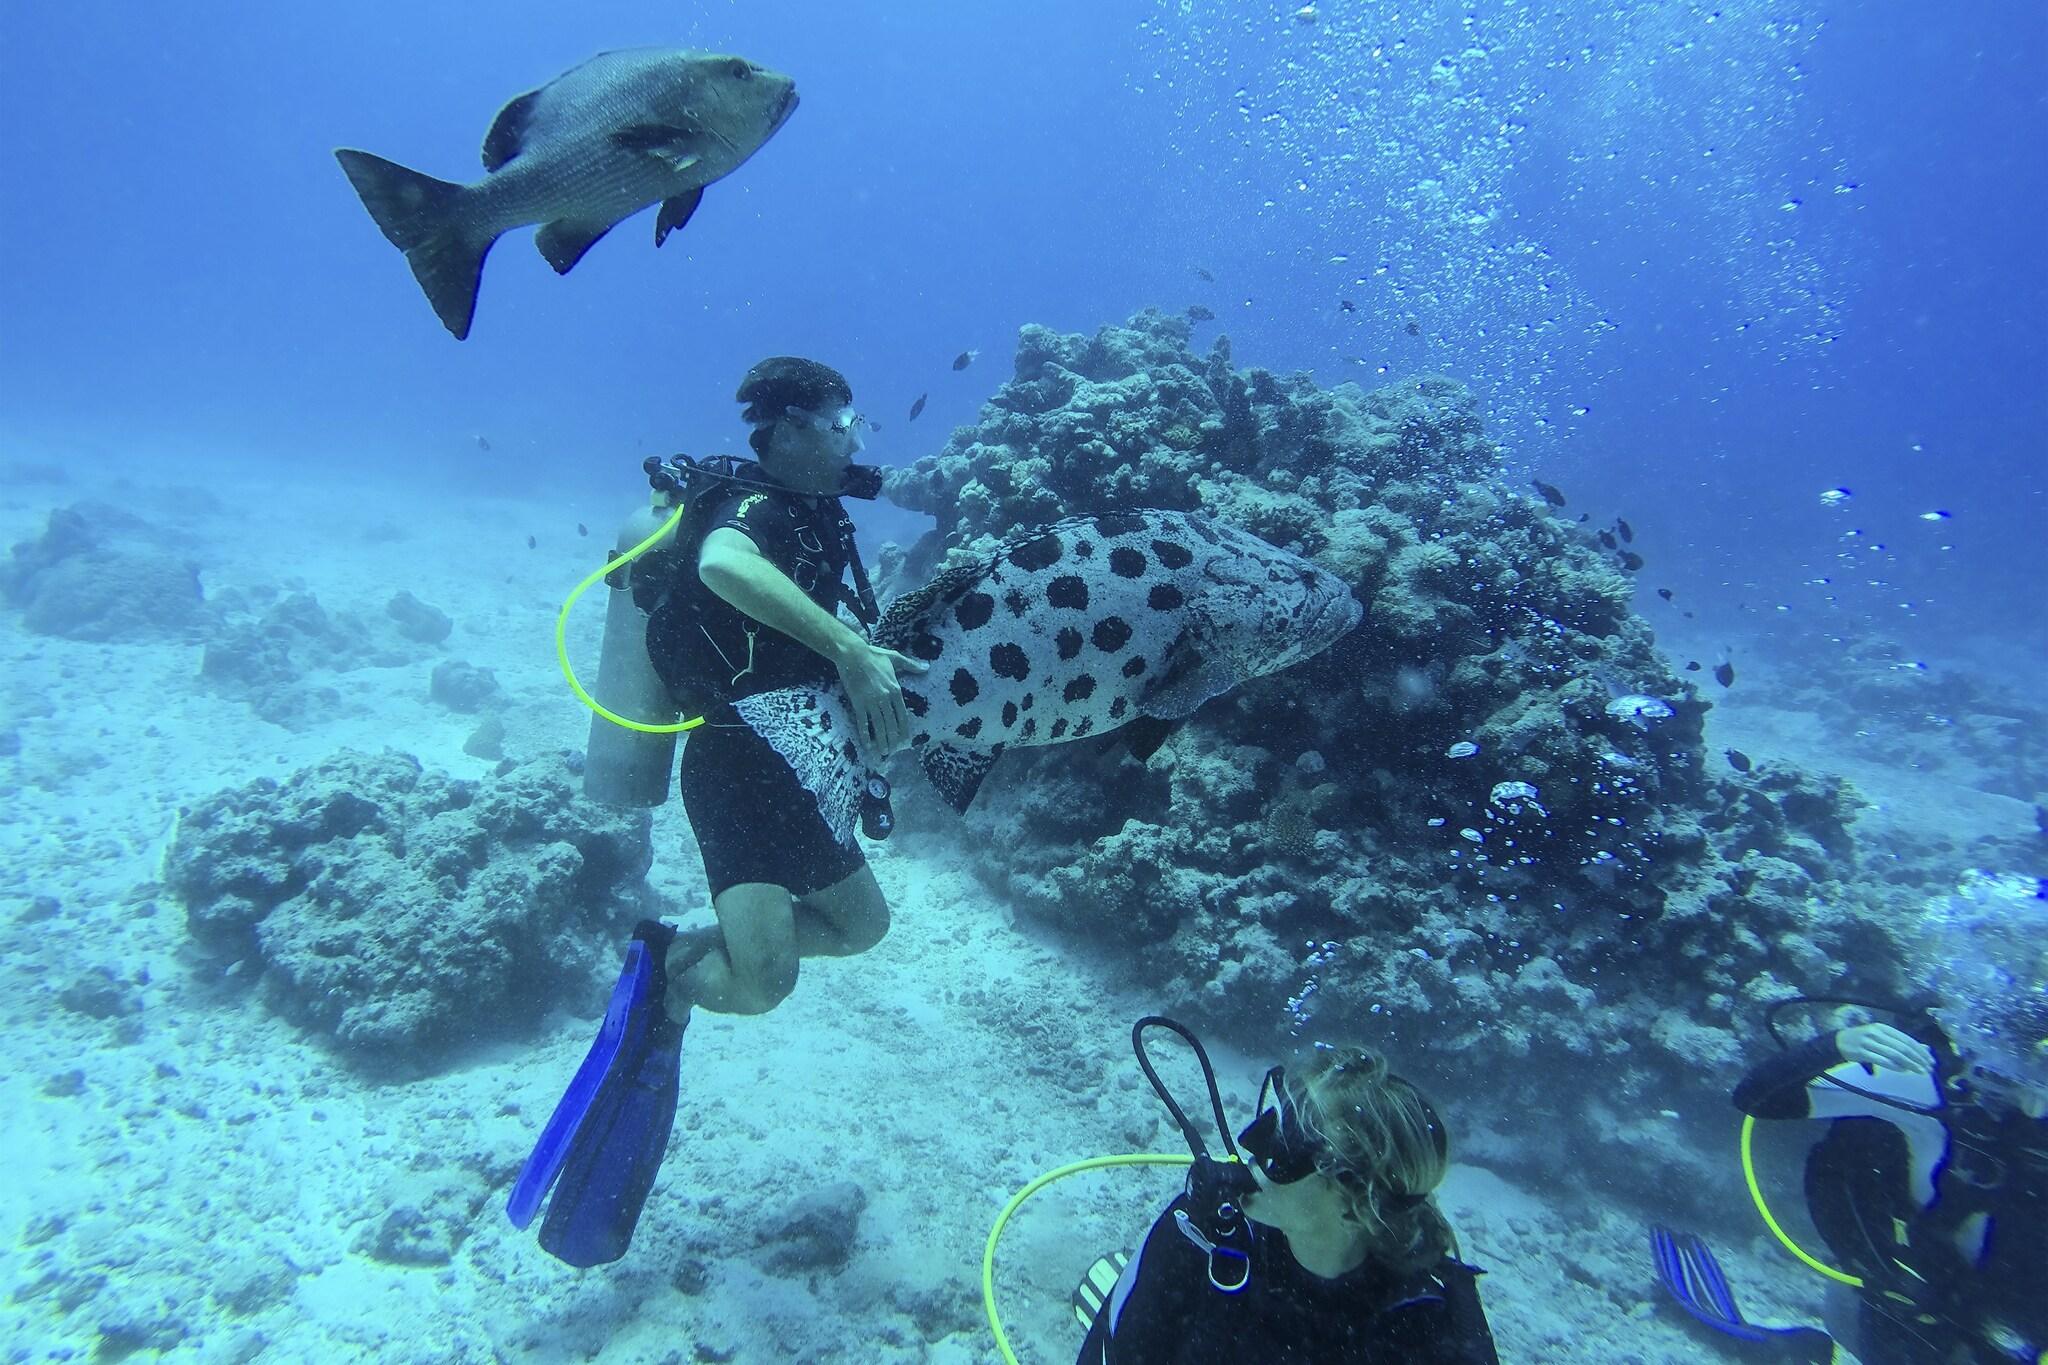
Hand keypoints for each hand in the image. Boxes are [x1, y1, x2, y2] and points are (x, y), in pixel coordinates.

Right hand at [833, 643, 928, 757]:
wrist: (853, 654)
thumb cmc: (874, 655)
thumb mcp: (895, 658)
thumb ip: (911, 665)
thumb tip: (927, 668)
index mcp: (895, 689)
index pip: (902, 714)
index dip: (904, 729)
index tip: (905, 740)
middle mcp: (885, 698)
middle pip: (891, 723)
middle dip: (893, 739)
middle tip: (894, 751)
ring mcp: (871, 701)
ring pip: (878, 725)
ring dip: (881, 741)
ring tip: (883, 752)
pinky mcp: (858, 703)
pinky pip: (862, 722)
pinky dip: (865, 734)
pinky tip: (867, 744)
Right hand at [1836, 1023, 1933, 1074]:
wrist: (1838, 1042)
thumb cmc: (1863, 1040)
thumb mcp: (1881, 1037)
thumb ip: (1899, 1042)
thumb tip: (1923, 1049)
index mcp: (1883, 1028)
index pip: (1907, 1039)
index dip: (1920, 1050)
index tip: (1930, 1060)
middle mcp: (1877, 1033)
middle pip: (1902, 1047)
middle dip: (1918, 1059)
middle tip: (1928, 1068)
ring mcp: (1868, 1042)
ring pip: (1894, 1054)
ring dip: (1910, 1064)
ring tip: (1920, 1072)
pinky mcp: (1862, 1052)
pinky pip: (1882, 1060)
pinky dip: (1894, 1066)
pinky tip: (1904, 1071)